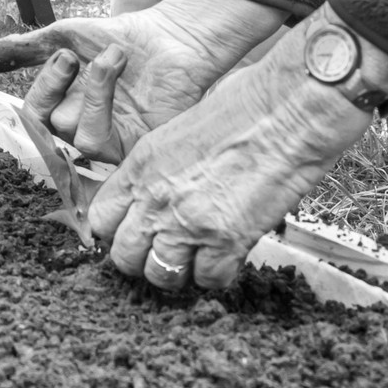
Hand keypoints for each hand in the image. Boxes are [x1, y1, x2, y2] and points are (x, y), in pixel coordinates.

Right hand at [0, 0, 286, 161]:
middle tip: (75, 56)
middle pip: (49, 133)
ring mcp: (113, 145)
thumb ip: (21, 51)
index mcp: (65, 110)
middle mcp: (84, 133)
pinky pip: (108, 145)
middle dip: (58, 88)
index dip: (41, 92)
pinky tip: (120, 66)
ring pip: (79, 140)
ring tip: (113, 57)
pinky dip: (106, 99)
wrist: (173, 32)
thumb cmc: (122, 37)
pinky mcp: (138, 152)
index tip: (63, 56)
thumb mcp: (64, 39)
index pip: (34, 122)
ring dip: (93, 90)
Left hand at [90, 8, 387, 289]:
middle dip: (141, 258)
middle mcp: (155, 197)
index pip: (101, 218)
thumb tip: (152, 198)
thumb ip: (158, 169)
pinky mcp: (226, 241)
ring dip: (178, 271)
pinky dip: (217, 273)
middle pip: (123, 257)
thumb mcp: (180, 132)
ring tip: (197, 255)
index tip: (133, 232)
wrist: (287, 110)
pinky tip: (227, 253)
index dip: (116, 231)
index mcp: (141, 164)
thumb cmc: (242, 107)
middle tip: (165, 250)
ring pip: (160, 276)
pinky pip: (207, 280)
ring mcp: (188, 222)